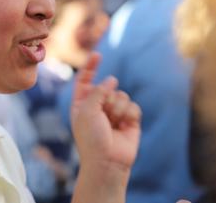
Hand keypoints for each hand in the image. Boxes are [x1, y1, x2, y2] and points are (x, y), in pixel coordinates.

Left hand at [71, 53, 140, 171]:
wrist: (108, 161)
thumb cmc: (92, 137)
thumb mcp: (87, 110)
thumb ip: (98, 91)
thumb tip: (112, 80)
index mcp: (82, 104)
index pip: (86, 80)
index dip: (91, 67)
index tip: (97, 54)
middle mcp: (98, 106)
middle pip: (108, 87)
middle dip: (108, 99)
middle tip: (104, 117)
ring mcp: (114, 112)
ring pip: (122, 95)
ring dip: (118, 108)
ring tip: (114, 124)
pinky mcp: (130, 120)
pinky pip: (133, 106)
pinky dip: (130, 115)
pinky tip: (125, 126)